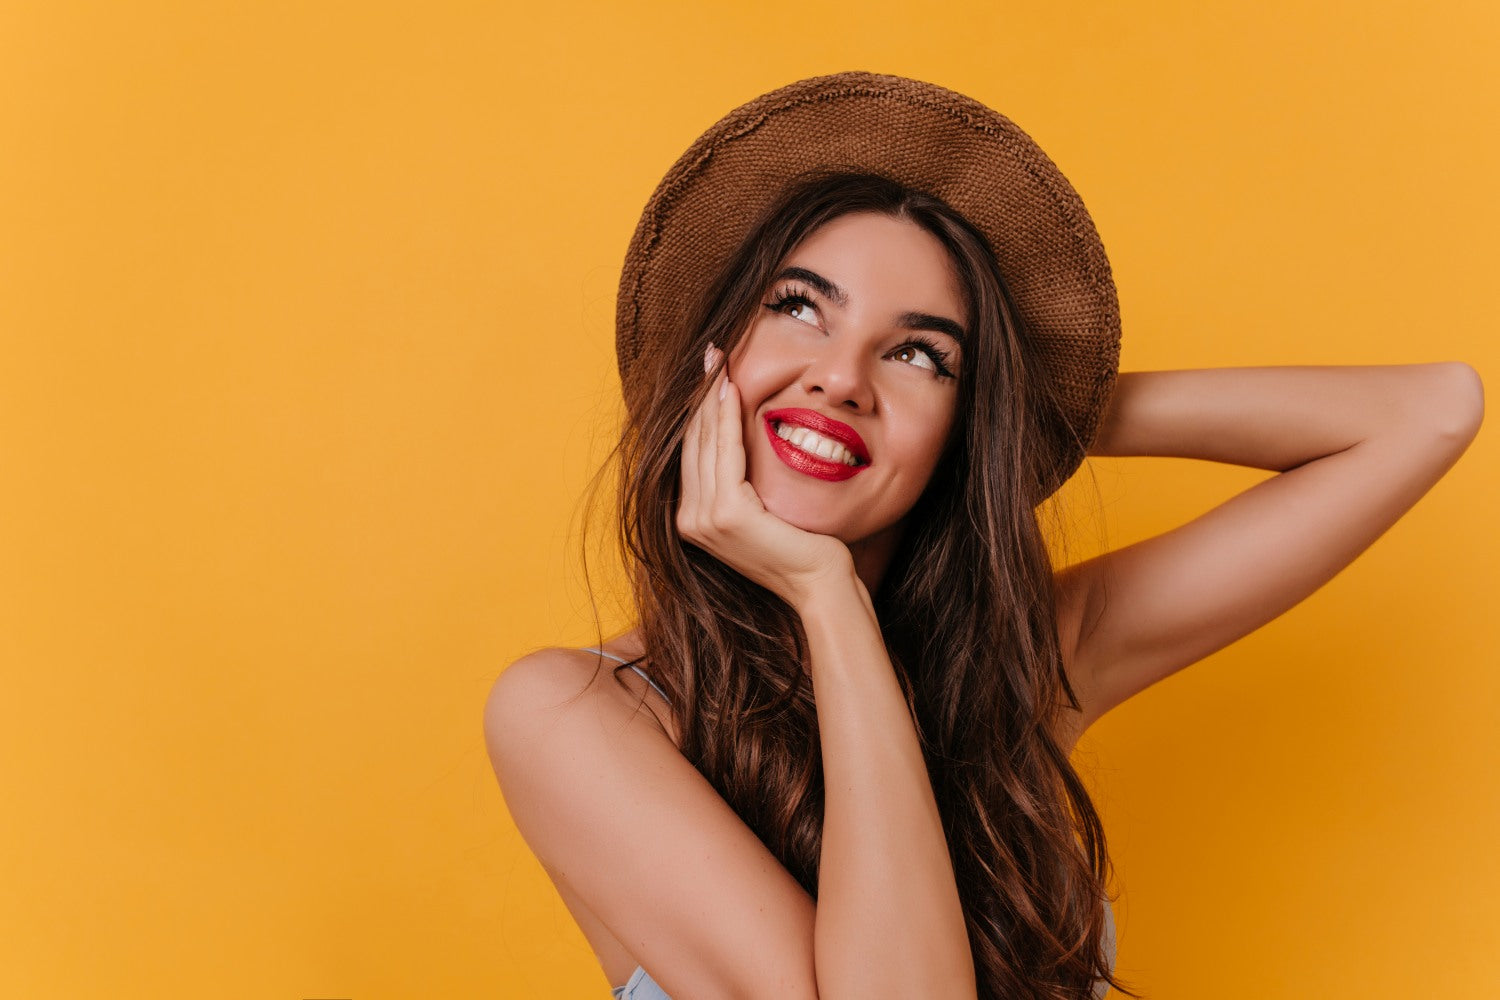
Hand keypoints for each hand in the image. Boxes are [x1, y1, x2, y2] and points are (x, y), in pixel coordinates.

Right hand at [677, 345, 854, 607]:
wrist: (818, 582)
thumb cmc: (800, 545)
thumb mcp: (760, 507)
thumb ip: (740, 481)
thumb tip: (737, 439)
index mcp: (692, 519)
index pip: (692, 452)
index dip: (699, 410)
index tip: (709, 373)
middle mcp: (689, 521)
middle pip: (692, 441)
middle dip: (701, 395)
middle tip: (710, 355)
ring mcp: (704, 520)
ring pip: (704, 442)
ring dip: (711, 397)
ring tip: (719, 362)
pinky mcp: (726, 514)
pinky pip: (725, 453)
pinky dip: (726, 418)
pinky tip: (731, 390)